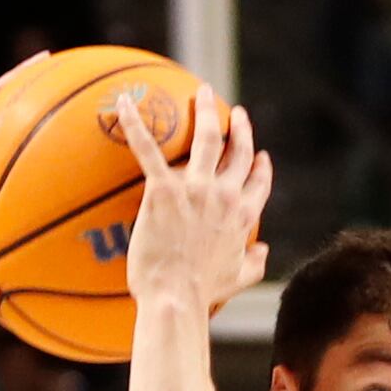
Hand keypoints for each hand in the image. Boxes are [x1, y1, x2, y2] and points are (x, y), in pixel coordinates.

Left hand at [121, 88, 271, 315]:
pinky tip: (125, 103)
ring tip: (202, 93)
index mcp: (243, 217)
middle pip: (238, 151)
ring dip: (206, 111)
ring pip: (207, 138)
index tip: (260, 156)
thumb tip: (265, 251)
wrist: (176, 298)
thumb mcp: (237, 279)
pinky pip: (148, 149)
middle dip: (239, 128)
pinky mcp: (164, 190)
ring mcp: (196, 189)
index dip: (261, 167)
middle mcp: (225, 196)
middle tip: (235, 113)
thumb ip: (254, 263)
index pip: (258, 183)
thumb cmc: (202, 294)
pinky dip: (135, 124)